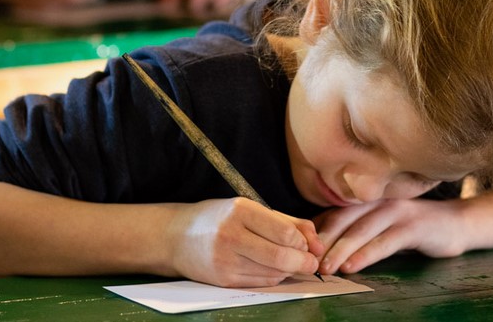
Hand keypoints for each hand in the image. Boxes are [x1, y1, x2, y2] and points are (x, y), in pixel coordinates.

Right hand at [166, 197, 322, 287]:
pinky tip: (274, 269)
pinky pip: (261, 283)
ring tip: (292, 263)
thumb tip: (317, 241)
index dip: (303, 242)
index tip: (309, 244)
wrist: (176, 237)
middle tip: (311, 262)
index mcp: (239, 210)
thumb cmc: (217, 218)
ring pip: (272, 272)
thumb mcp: (249, 209)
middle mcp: (231, 235)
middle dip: (303, 262)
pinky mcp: (223, 279)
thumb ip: (286, 221)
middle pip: (280, 256)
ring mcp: (225, 260)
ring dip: (290, 271)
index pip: (284, 232)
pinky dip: (274, 277)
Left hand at [313, 199, 467, 274]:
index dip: (315, 231)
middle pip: (342, 219)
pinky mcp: (413, 226)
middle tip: (305, 261)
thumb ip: (357, 229)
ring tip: (325, 267)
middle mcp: (378, 200)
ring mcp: (396, 211)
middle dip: (322, 241)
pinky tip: (353, 266)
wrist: (457, 224)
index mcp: (367, 199)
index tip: (299, 249)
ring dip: (340, 249)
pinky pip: (384, 241)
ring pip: (360, 230)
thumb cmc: (413, 227)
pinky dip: (366, 254)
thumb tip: (321, 243)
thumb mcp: (381, 225)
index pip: (334, 212)